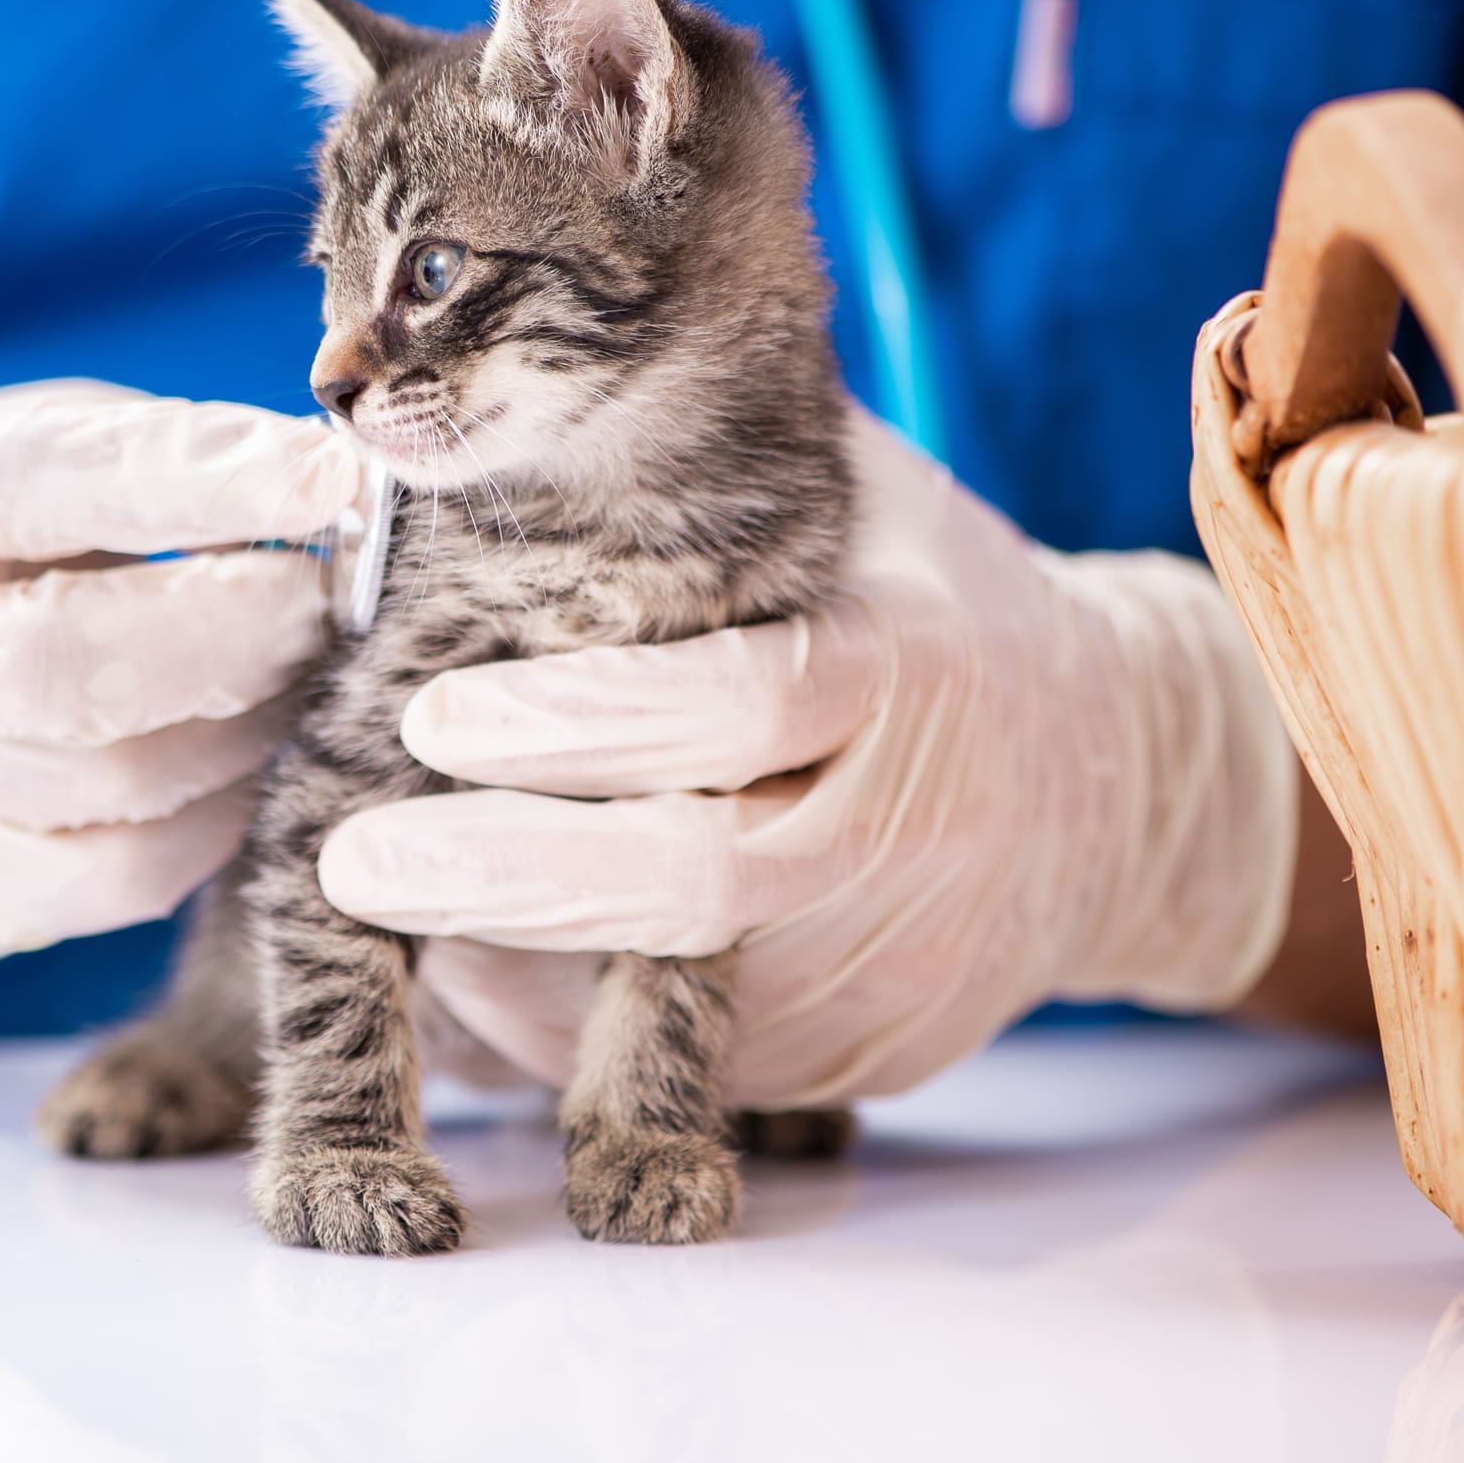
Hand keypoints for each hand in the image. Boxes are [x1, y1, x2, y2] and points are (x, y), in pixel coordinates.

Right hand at [0, 384, 361, 963]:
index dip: (198, 483)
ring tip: (299, 690)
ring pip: (102, 791)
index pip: (43, 485)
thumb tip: (324, 489)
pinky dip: (206, 831)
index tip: (325, 478)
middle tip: (327, 610)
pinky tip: (241, 779)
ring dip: (240, 739)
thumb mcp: (17, 458)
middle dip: (233, 639)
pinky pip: (104, 883)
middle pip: (63, 668)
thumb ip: (150, 466)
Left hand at [320, 415, 1298, 1107]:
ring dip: (515, 970)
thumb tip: (533, 398)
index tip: (428, 714)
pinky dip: (578, 1031)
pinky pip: (703, 1064)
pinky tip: (486, 975)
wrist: (1109, 783)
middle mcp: (908, 825)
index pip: (736, 700)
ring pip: (680, 998)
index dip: (577, 717)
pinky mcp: (873, 1047)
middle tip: (355, 865)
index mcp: (907, 665)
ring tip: (392, 912)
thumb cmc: (940, 611)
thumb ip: (728, 465)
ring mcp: (896, 956)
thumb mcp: (869, 507)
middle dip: (508, 875)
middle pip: (698, 878)